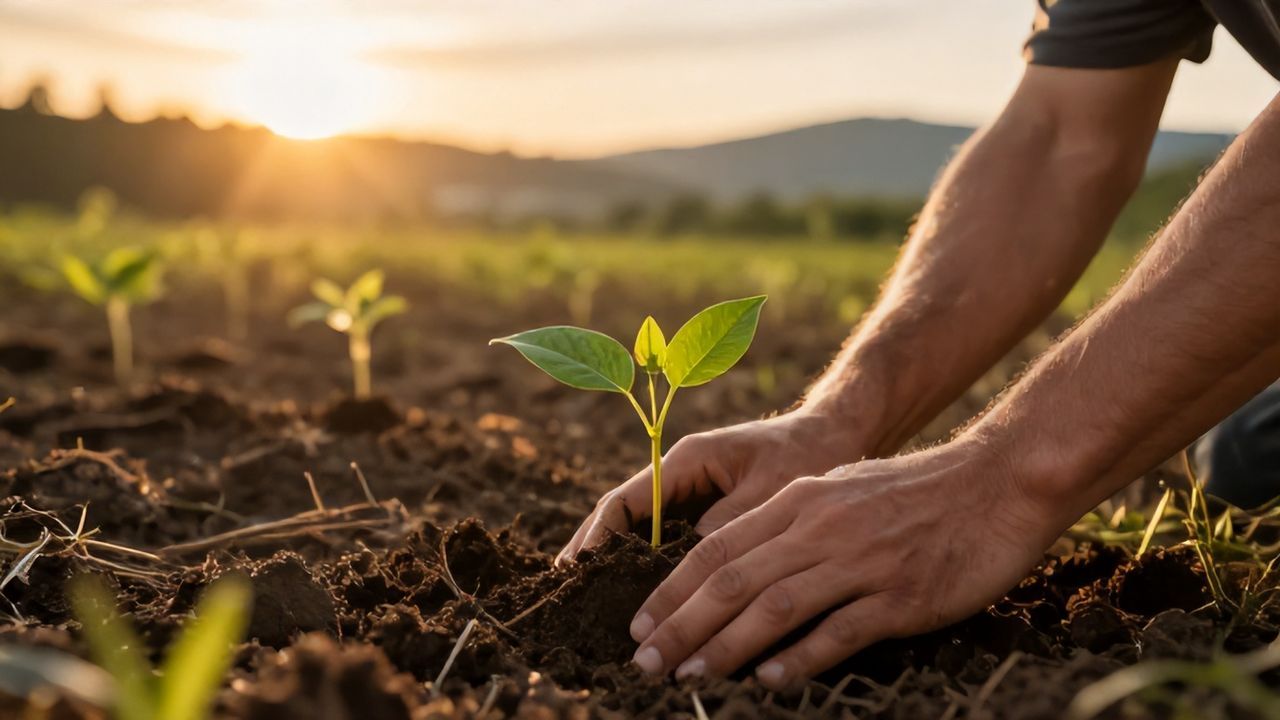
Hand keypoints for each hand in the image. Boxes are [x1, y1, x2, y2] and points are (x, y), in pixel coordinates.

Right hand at [556, 407, 868, 563]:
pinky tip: (637, 591)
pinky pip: (665, 535)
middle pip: (621, 514)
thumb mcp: (767, 494)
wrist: (838, 435)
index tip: (577, 570)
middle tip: (565, 589)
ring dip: (615, 558)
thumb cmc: (807, 457)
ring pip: (639, 527)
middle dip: (593, 550)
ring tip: (588, 597)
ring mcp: (690, 489)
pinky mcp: (705, 506)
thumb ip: (724, 527)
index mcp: (687, 459)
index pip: (624, 500)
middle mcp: (680, 473)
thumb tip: (684, 570)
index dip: (597, 537)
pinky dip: (646, 560)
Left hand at [626, 435, 1065, 689]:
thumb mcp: (840, 490)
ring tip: (688, 675)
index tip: (640, 624)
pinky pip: (838, 630)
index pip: (716, 548)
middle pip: (732, 580)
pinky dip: (798, 657)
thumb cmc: (915, 491)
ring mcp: (860, 562)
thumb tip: (743, 562)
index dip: (672, 590)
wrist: (995, 483)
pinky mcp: (899, 596)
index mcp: (800, 501)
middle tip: (645, 661)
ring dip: (724, 646)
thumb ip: (791, 523)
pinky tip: (768, 681)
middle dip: (681, 624)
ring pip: (774, 607)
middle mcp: (820, 528)